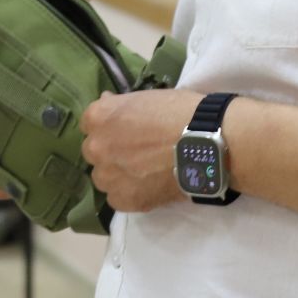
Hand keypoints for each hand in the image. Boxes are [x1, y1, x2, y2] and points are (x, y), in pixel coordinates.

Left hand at [80, 88, 201, 212]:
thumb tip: (108, 102)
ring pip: (104, 177)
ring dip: (117, 174)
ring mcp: (108, 176)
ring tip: (144, 172)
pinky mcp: (123, 200)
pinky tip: (149, 186)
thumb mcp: (146, 97)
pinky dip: (130, 193)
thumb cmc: (181, 112)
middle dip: (110, 150)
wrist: (206, 145)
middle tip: (136, 151)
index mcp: (99, 117)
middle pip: (94, 151)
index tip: (125, 129)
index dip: (109, 126)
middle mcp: (96, 147)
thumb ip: (121, 105)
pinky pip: (117, 198)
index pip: (90, 123)